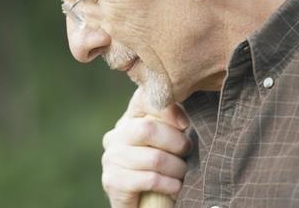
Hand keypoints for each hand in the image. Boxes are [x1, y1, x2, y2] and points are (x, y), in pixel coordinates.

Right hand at [101, 93, 191, 207]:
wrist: (143, 206)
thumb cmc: (161, 171)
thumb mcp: (166, 143)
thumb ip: (170, 125)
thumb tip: (181, 118)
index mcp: (127, 122)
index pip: (142, 101)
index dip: (166, 109)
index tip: (185, 123)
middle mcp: (114, 137)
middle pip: (148, 129)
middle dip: (176, 142)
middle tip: (188, 153)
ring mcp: (110, 159)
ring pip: (155, 158)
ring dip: (177, 169)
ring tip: (183, 175)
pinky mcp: (113, 181)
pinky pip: (150, 179)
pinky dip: (170, 185)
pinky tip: (176, 188)